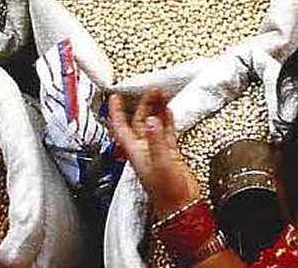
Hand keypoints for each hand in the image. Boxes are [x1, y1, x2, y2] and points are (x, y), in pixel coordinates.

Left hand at [108, 91, 200, 217]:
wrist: (181, 206)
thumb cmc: (167, 193)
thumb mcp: (160, 162)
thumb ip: (156, 140)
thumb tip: (152, 120)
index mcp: (135, 152)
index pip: (121, 127)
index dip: (116, 112)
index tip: (116, 97)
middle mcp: (144, 150)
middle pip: (139, 122)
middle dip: (143, 105)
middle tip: (150, 91)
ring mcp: (156, 152)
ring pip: (153, 125)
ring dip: (156, 110)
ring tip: (161, 95)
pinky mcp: (169, 155)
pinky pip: (166, 133)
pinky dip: (167, 121)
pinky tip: (168, 111)